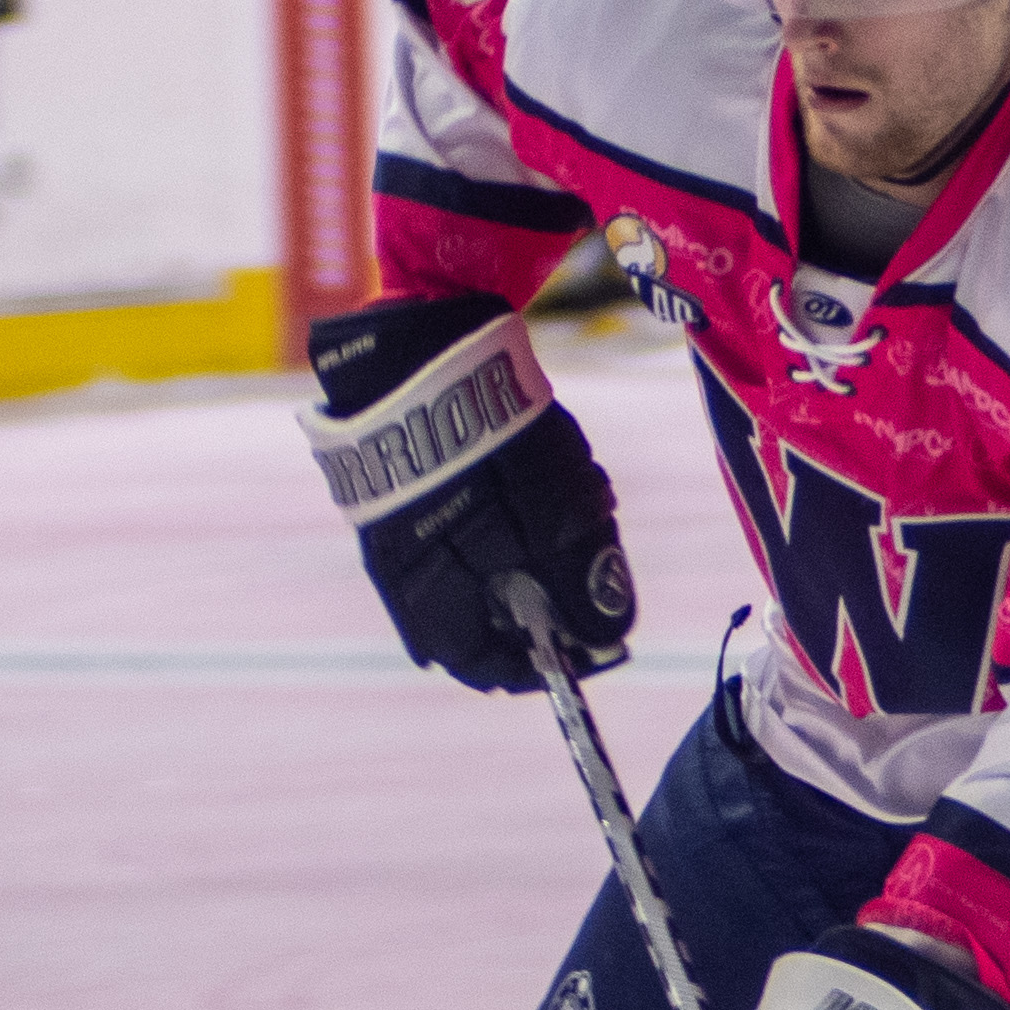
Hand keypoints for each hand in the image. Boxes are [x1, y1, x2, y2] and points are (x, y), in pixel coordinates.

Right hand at [299, 295, 635, 692]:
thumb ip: (582, 584)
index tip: (597, 639)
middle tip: (594, 544)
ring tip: (577, 492)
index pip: (486, 666)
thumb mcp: (557, 520)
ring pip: (488, 562)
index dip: (546, 663)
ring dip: (541, 542)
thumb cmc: (491, 443)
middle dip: (552, 590)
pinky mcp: (411, 483)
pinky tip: (546, 467)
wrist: (424, 344)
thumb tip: (607, 638)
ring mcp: (401, 527)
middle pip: (492, 614)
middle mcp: (403, 575)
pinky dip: (516, 507)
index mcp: (430, 601)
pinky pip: (471, 517)